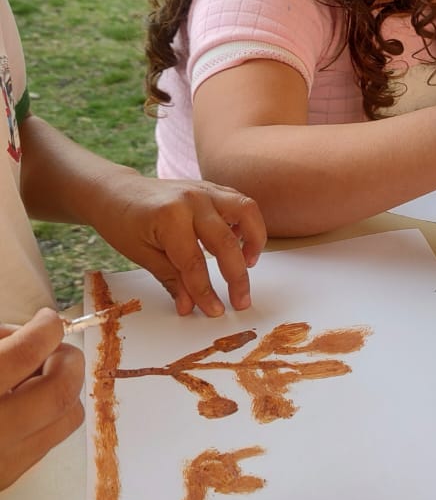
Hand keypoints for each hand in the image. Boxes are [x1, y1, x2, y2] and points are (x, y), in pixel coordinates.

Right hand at [0, 309, 83, 490]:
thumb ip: (0, 342)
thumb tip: (31, 331)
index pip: (27, 351)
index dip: (45, 328)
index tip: (47, 320)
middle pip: (61, 389)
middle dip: (66, 359)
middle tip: (48, 349)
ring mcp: (5, 461)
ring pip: (68, 418)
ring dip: (63, 389)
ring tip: (33, 379)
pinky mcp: (9, 478)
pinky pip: (49, 440)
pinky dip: (48, 416)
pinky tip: (22, 407)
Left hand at [91, 176, 267, 317]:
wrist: (116, 191)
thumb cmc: (123, 222)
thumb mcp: (142, 256)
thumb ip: (172, 279)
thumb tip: (190, 306)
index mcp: (170, 217)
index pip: (195, 262)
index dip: (205, 291)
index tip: (215, 311)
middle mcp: (193, 200)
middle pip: (226, 242)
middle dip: (237, 276)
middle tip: (240, 301)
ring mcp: (206, 189)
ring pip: (247, 212)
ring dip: (255, 240)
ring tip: (248, 264)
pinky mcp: (212, 188)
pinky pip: (241, 203)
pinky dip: (247, 223)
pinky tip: (239, 242)